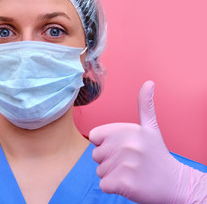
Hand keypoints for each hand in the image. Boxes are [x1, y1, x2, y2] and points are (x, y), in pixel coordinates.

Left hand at [89, 81, 205, 203]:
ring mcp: (125, 164)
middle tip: (130, 162)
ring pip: (100, 170)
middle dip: (109, 160)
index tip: (122, 147)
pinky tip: (129, 184)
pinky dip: (113, 187)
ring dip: (112, 174)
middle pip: (96, 154)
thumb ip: (145, 105)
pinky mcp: (123, 183)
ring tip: (132, 172)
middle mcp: (126, 144)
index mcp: (127, 129)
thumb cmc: (157, 155)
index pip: (94, 136)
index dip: (105, 144)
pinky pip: (103, 184)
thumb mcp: (151, 128)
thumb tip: (149, 82)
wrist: (176, 183)